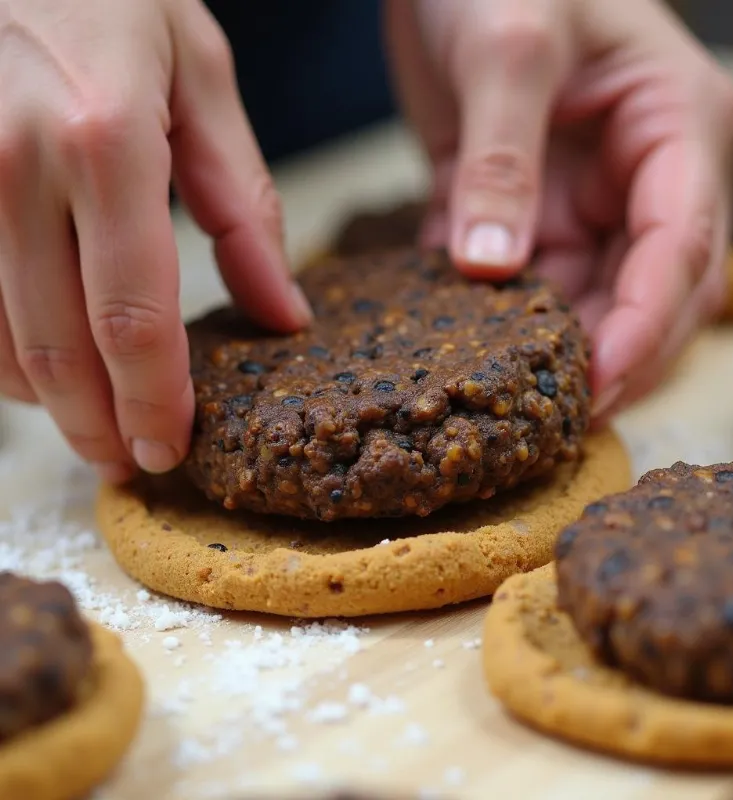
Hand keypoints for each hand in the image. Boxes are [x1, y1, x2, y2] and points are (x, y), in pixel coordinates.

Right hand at [0, 0, 310, 480]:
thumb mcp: (200, 79)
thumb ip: (243, 205)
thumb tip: (283, 313)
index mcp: (104, 146)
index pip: (134, 318)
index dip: (153, 400)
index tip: (171, 449)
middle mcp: (13, 168)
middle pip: (57, 347)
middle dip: (97, 424)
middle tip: (132, 465)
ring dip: (47, 402)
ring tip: (94, 426)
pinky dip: (0, 354)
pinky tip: (36, 370)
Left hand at [384, 0, 732, 421]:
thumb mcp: (507, 48)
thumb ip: (501, 160)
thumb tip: (490, 267)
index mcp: (673, 127)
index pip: (682, 244)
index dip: (648, 322)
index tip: (601, 380)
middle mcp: (640, 176)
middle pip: (655, 292)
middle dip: (618, 355)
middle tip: (563, 414)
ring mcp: (583, 200)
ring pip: (590, 299)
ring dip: (559, 349)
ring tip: (515, 395)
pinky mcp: (525, 212)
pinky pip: (522, 283)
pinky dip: (499, 318)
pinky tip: (467, 346)